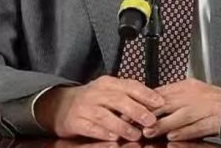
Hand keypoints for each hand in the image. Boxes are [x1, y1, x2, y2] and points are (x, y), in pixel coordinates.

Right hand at [34, 76, 163, 140]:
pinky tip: (113, 138)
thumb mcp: (110, 92)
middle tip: (151, 121)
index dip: (146, 94)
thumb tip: (155, 102)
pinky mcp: (75, 121)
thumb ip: (129, 96)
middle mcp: (97, 93)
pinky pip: (90, 127)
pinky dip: (102, 132)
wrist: (60, 105)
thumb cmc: (93, 100)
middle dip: (136, 110)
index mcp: (108, 83)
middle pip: (119, 100)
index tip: (160, 102)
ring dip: (122, 125)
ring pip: (105, 115)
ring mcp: (85, 107)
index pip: (129, 85)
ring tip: (135, 134)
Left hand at [142, 78, 220, 140]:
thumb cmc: (214, 98)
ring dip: (163, 125)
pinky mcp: (213, 121)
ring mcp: (203, 109)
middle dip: (150, 114)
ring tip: (149, 132)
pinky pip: (197, 127)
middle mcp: (193, 96)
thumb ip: (173, 95)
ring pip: (179, 117)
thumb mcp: (192, 90)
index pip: (161, 93)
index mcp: (187, 86)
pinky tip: (174, 137)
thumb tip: (152, 98)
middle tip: (135, 122)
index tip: (132, 110)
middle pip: (168, 104)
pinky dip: (184, 132)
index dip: (145, 102)